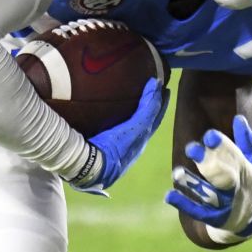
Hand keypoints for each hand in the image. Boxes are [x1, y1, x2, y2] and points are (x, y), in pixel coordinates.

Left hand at [74, 77, 168, 193]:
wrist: (93, 168)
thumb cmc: (91, 163)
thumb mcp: (97, 154)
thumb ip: (95, 147)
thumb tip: (86, 144)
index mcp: (130, 150)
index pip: (142, 132)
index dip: (148, 121)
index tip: (152, 110)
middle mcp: (138, 144)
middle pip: (152, 122)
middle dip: (159, 108)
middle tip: (164, 92)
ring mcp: (139, 136)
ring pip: (151, 114)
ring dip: (157, 99)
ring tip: (160, 86)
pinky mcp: (137, 128)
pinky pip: (147, 109)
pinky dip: (152, 97)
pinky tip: (153, 84)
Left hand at [165, 115, 251, 243]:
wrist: (249, 220)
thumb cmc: (249, 183)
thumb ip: (246, 142)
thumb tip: (238, 118)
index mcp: (246, 171)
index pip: (234, 156)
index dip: (222, 146)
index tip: (209, 135)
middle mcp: (236, 188)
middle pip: (222, 175)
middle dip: (207, 162)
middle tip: (191, 149)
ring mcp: (225, 204)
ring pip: (208, 194)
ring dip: (192, 184)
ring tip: (176, 173)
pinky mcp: (214, 218)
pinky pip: (198, 211)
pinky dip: (184, 204)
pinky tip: (169, 195)